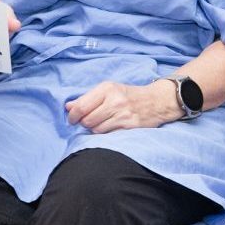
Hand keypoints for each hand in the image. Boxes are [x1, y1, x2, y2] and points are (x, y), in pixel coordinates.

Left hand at [65, 79, 182, 132]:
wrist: (156, 101)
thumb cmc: (128, 95)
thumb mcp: (108, 90)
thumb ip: (87, 98)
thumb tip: (67, 107)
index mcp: (107, 89)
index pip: (81, 106)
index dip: (73, 116)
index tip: (72, 120)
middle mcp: (115, 101)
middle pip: (87, 120)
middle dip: (84, 124)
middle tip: (87, 122)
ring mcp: (123, 114)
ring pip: (96, 130)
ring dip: (94, 129)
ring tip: (101, 123)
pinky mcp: (130, 126)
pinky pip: (108, 135)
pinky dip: (105, 134)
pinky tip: (110, 128)